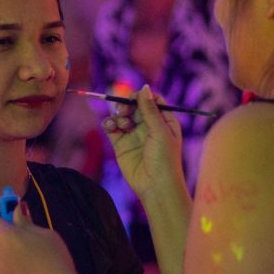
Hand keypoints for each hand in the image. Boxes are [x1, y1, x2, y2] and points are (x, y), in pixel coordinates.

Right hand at [103, 85, 185, 200]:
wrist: (155, 186)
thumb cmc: (164, 159)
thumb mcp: (160, 131)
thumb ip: (149, 109)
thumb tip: (144, 87)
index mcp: (164, 121)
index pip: (151, 101)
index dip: (142, 97)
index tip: (134, 98)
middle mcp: (149, 126)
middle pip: (134, 106)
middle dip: (127, 105)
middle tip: (124, 111)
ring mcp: (134, 135)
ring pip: (121, 115)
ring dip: (118, 115)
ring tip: (121, 124)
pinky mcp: (121, 144)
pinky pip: (112, 128)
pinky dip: (109, 124)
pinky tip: (111, 127)